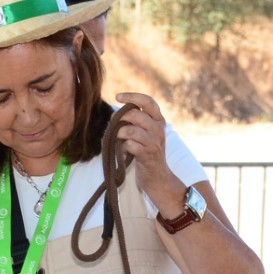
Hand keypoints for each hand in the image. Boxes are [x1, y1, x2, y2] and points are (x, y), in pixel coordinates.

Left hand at [113, 92, 179, 209]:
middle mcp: (158, 129)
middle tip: (113, 125)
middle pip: (135, 115)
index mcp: (159, 120)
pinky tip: (123, 152)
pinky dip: (122, 148)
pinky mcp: (147, 155)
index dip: (132, 96)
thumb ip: (136, 122)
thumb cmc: (146, 153)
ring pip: (130, 130)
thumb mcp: (145, 133)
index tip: (118, 97)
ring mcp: (154, 142)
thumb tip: (114, 115)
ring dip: (119, 135)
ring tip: (118, 140)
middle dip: (120, 118)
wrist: (157, 177)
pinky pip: (129, 145)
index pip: (147, 101)